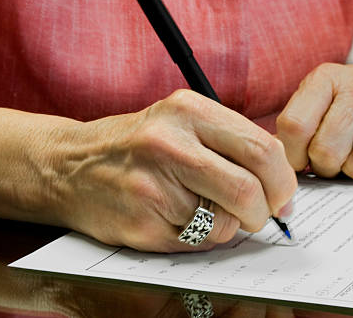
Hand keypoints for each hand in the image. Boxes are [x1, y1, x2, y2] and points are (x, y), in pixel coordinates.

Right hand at [0, 89, 295, 252]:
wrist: (70, 165)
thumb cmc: (136, 144)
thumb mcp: (180, 121)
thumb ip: (229, 141)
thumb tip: (280, 182)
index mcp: (188, 110)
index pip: (262, 148)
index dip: (282, 180)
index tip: (281, 194)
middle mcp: (169, 143)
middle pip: (249, 188)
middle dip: (264, 210)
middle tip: (259, 214)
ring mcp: (152, 185)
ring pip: (225, 222)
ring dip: (228, 225)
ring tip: (206, 211)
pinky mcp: (141, 222)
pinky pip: (197, 243)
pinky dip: (200, 237)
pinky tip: (179, 219)